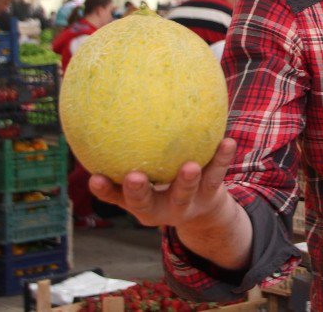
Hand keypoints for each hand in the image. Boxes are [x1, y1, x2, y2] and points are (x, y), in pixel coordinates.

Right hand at [89, 137, 238, 231]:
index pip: (118, 198)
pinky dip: (222, 158)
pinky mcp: (210, 193)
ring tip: (190, 166)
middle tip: (134, 176)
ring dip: (187, 180)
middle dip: (138, 191)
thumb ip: (122, 155)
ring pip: (185, 193)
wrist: (202, 209)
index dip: (105, 190)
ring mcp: (186, 202)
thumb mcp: (143, 176)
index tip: (95, 177)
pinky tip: (227, 142)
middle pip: (146, 203)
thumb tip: (98, 114)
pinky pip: (216, 174)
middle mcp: (161, 208)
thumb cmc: (162, 184)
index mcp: (140, 204)